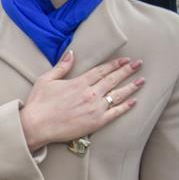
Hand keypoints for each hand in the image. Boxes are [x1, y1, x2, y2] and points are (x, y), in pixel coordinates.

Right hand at [19, 51, 144, 151]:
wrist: (36, 126)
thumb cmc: (38, 103)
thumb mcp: (46, 80)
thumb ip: (61, 67)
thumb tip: (72, 53)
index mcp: (78, 83)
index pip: (101, 71)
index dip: (114, 64)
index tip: (125, 60)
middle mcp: (90, 93)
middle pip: (113, 79)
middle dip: (127, 71)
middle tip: (139, 64)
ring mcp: (95, 108)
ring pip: (118, 95)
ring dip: (131, 87)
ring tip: (142, 81)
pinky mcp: (96, 122)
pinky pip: (116, 113)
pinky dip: (126, 107)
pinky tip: (134, 102)